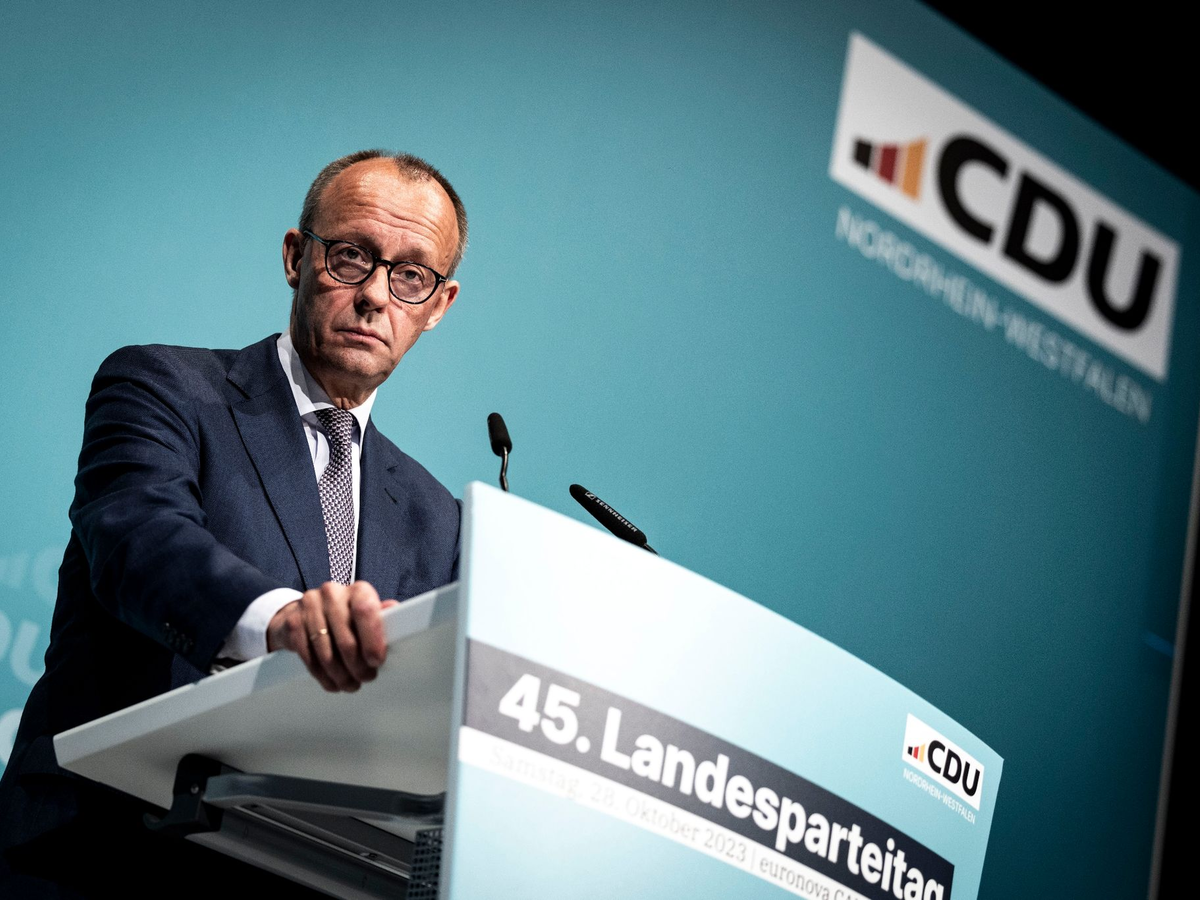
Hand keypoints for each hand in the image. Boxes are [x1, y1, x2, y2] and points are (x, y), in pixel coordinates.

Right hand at [266, 581, 399, 690]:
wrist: (302, 613)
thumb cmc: (344, 616)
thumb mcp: (365, 614)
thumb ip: (381, 617)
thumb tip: (397, 614)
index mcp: (357, 590)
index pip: (366, 611)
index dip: (372, 640)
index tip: (376, 661)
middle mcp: (332, 593)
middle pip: (346, 639)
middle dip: (358, 666)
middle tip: (366, 678)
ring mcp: (309, 606)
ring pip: (327, 653)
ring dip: (341, 675)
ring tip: (350, 684)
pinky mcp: (293, 623)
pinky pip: (309, 658)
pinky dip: (322, 676)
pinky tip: (332, 683)